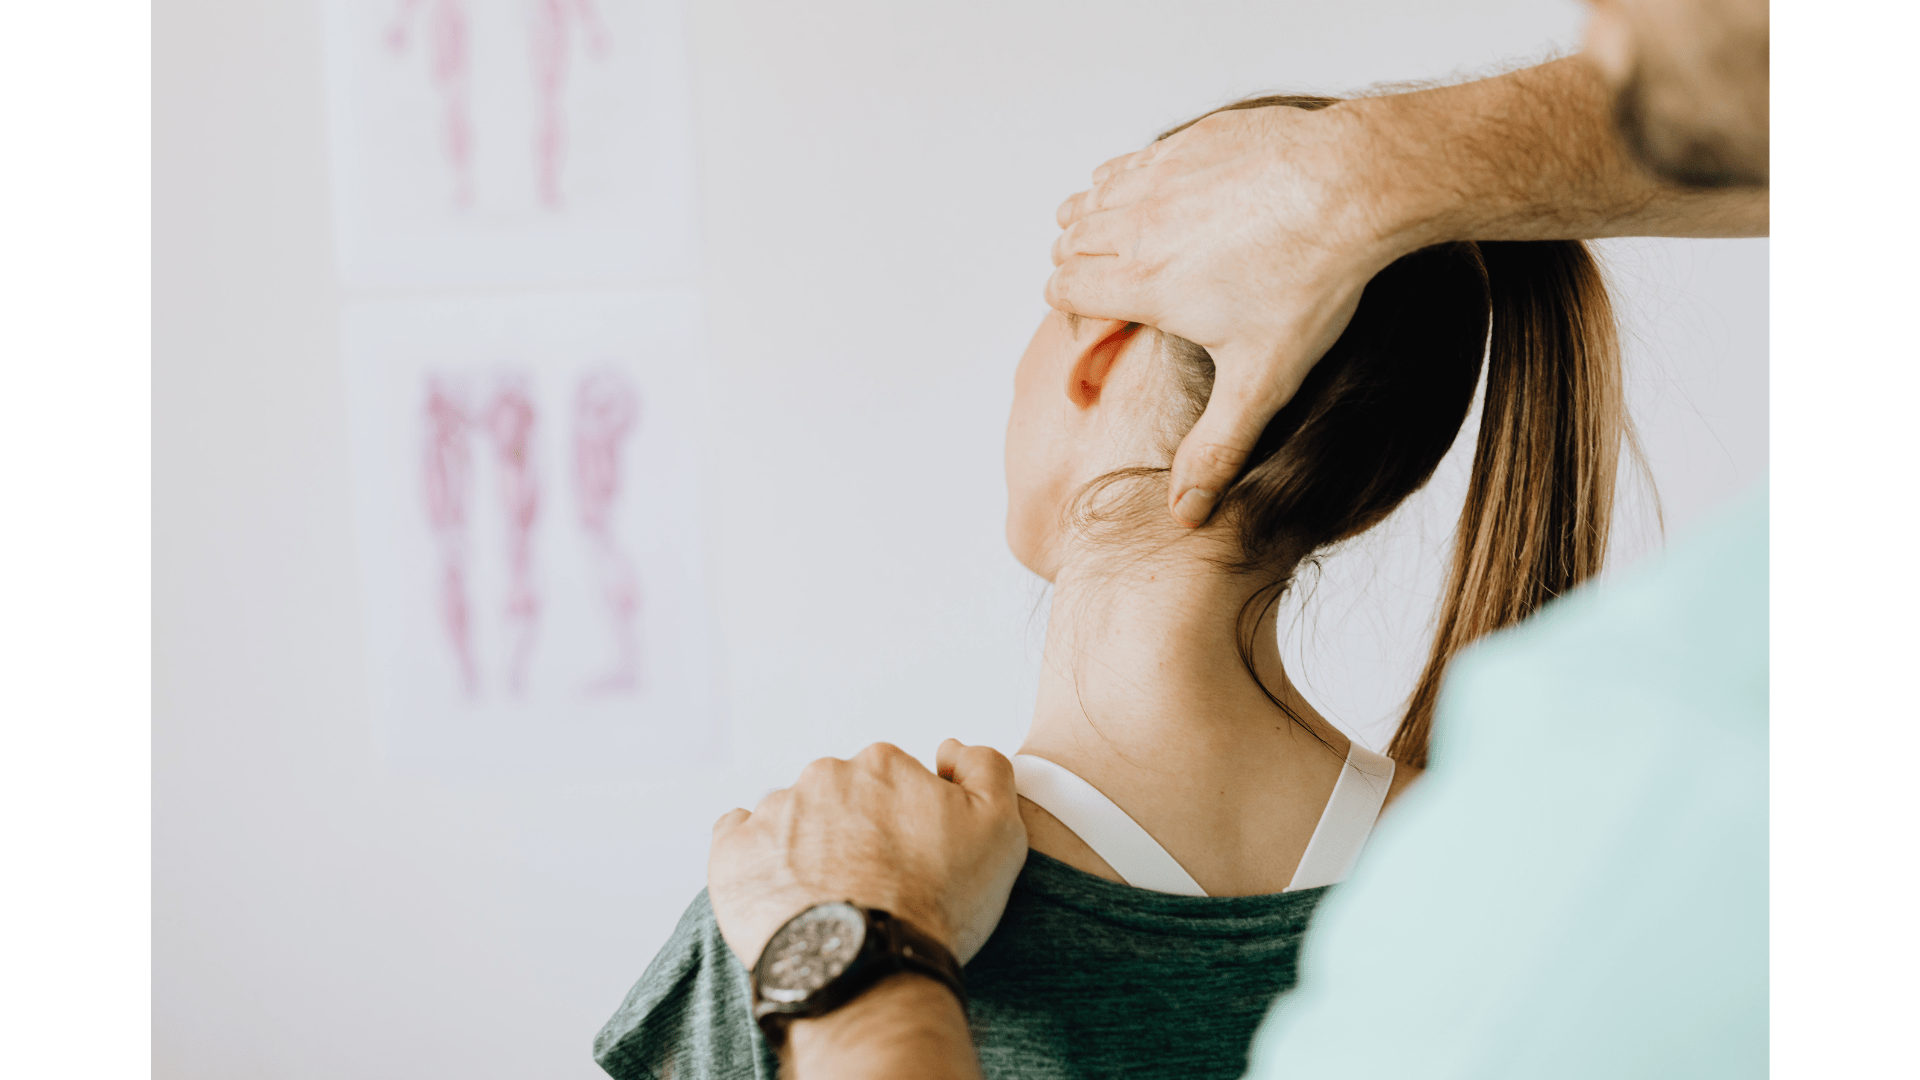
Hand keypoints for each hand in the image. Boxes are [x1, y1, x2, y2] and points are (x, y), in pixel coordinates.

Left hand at [708, 740, 1027, 967]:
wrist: (869, 970)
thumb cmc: (935, 906)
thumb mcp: (1000, 830)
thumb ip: (985, 768)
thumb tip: (948, 749)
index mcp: (882, 764)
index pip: (892, 781)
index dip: (904, 822)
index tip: (910, 860)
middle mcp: (823, 776)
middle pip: (840, 797)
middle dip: (854, 831)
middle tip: (872, 884)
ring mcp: (774, 813)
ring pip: (792, 820)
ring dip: (807, 847)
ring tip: (829, 900)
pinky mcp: (733, 853)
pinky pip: (738, 838)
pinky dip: (756, 857)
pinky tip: (780, 888)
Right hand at [1048, 102, 1404, 526]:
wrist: (1357, 186)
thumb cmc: (1312, 283)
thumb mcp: (1264, 381)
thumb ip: (1217, 448)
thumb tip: (1184, 515)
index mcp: (1143, 283)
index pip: (1063, 290)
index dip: (1071, 308)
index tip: (1099, 322)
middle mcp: (1138, 224)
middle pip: (1068, 240)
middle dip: (1079, 264)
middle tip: (1115, 288)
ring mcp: (1162, 176)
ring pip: (1091, 195)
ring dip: (1098, 220)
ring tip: (1133, 246)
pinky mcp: (1192, 141)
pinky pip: (1134, 159)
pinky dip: (1133, 180)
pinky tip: (1168, 201)